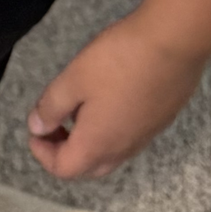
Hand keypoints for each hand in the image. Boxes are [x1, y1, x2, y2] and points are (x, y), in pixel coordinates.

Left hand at [26, 11, 210, 179]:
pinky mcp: (162, 119)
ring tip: (80, 106)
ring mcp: (146, 135)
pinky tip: (110, 96)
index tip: (36, 129)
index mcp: (98, 145)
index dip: (43, 153)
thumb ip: (52, 106)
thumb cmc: (118, 60)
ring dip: (89, 140)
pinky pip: (130, 137)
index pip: (64, 169)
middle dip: (66, 151)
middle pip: (88, 167)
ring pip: (111, 154)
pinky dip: (111, 129)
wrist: (175, 42)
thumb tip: (37, 127)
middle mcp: (124, 149)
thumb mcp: (74, 78)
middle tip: (55, 123)